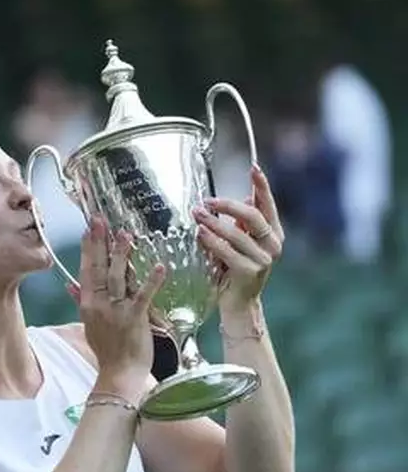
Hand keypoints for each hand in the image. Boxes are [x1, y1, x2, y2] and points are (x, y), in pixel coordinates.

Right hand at [76, 215, 165, 388]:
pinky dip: (151, 281)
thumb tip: (69, 284)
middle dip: (99, 243)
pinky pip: (143, 296)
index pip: (86, 270)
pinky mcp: (135, 319)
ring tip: (124, 234)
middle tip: (100, 221)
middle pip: (98, 269)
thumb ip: (80, 300)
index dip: (87, 248)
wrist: (119, 373)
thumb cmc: (106, 349)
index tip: (88, 229)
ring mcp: (116, 310)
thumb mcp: (88, 323)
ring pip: (117, 278)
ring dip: (121, 255)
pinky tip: (159, 266)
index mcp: (88, 303)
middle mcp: (99, 304)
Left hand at [193, 165, 283, 312]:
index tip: (254, 168)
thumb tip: (242, 196)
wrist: (237, 303)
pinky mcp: (249, 272)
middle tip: (207, 201)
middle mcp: (273, 245)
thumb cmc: (234, 269)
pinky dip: (212, 241)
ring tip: (197, 214)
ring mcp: (263, 259)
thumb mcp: (240, 242)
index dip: (262, 186)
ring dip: (214, 222)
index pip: (268, 205)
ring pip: (237, 234)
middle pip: (253, 216)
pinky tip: (200, 233)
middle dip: (228, 206)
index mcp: (274, 234)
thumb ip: (242, 223)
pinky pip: (227, 251)